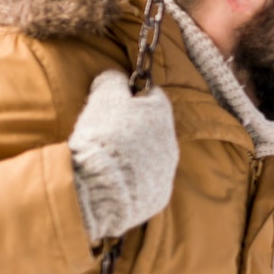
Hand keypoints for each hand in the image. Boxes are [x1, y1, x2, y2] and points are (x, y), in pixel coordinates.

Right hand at [67, 70, 177, 240]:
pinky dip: (132, 177)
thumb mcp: (104, 98)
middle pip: (152, 127)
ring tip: (107, 158)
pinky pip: (146, 181)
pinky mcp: (158, 195)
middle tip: (105, 131)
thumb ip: (112, 81)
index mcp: (162, 114)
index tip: (114, 100)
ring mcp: (167, 171)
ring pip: (151, 155)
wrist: (102, 187)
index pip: (153, 95)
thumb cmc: (103, 136)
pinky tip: (113, 178)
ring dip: (133, 153)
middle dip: (132, 126)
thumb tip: (115, 78)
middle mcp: (171, 142)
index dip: (131, 95)